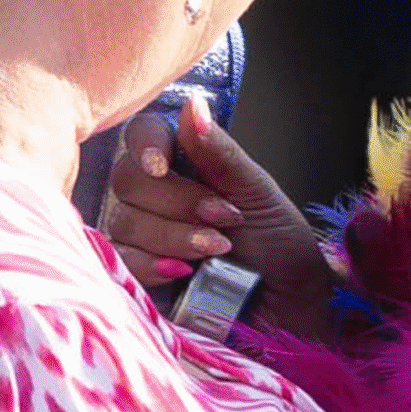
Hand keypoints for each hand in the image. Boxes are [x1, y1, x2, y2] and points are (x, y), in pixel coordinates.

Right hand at [101, 96, 338, 339]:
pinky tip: (186, 273)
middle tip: (226, 218)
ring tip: (219, 249)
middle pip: (129, 178)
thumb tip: (192, 104)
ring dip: (176, 234)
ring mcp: (143, 236)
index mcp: (186, 163)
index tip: (164, 163)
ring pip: (125, 220)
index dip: (146, 144)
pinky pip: (121, 260)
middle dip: (179, 200)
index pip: (143, 134)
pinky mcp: (135, 276)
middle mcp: (156, 195)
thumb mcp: (257, 193)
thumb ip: (220, 154)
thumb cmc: (279, 246)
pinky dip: (155, 264)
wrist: (289, 307)